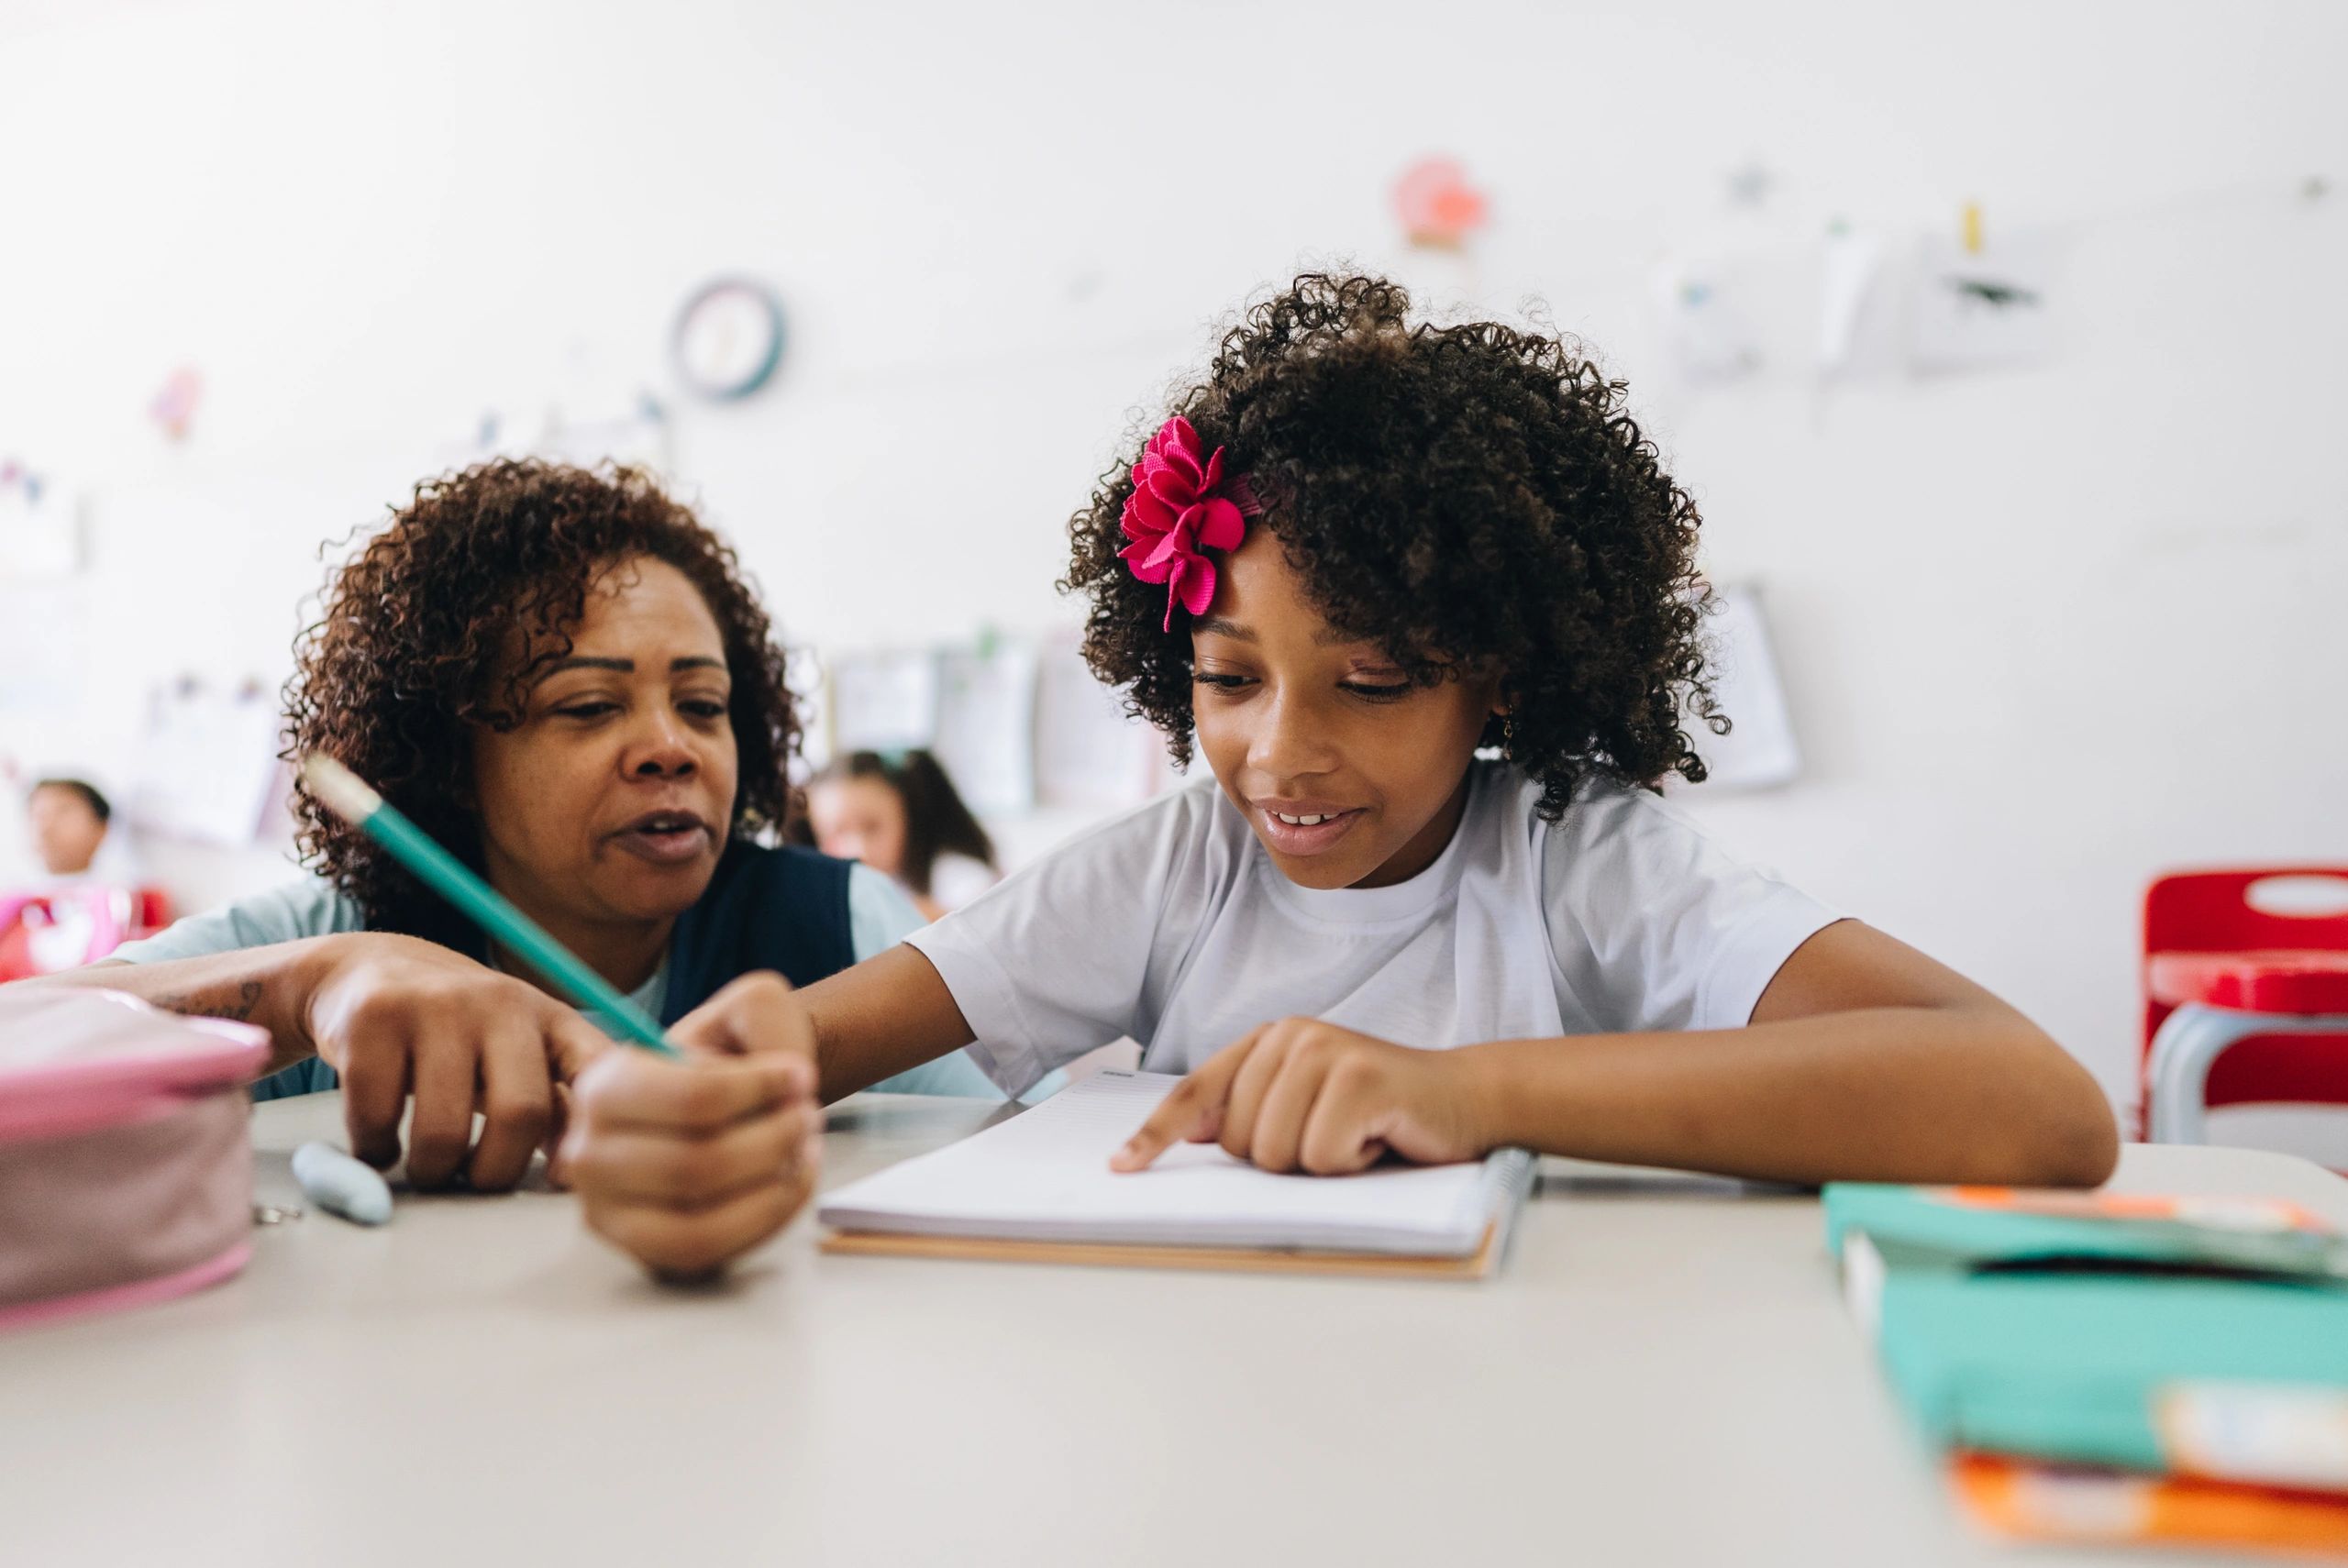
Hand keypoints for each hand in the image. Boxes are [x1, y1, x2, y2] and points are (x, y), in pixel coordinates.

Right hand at [299, 933, 610, 1191]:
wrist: (365, 966)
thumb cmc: (454, 1031)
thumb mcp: (516, 1050)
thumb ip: (553, 1101)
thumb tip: (574, 1170)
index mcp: (549, 1017)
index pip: (599, 1068)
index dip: (592, 1130)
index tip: (566, 1177)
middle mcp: (501, 1002)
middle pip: (520, 1113)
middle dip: (495, 1171)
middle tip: (472, 1180)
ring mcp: (437, 1004)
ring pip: (443, 1131)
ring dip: (431, 1169)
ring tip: (426, 1163)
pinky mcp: (374, 1016)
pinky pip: (376, 1118)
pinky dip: (374, 1148)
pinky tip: (379, 1138)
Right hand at [562, 973, 822, 1280]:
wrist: (728, 1099)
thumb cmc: (734, 1053)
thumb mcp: (750, 1006)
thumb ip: (767, 1020)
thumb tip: (789, 1082)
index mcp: (604, 1085)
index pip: (692, 1099)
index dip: (760, 1090)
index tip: (801, 1076)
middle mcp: (590, 1154)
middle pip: (697, 1166)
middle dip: (773, 1141)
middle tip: (807, 1116)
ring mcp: (610, 1212)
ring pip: (700, 1223)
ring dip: (772, 1188)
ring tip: (803, 1149)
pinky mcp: (643, 1249)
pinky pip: (707, 1254)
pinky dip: (764, 1221)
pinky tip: (790, 1182)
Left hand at [1111, 1019, 1493, 1175]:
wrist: (1465, 1100)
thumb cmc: (1382, 1115)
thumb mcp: (1308, 1107)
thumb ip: (1253, 1110)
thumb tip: (1193, 1131)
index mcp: (1270, 1041)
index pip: (1197, 1092)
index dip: (1157, 1134)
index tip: (1123, 1168)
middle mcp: (1292, 1036)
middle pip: (1241, 1141)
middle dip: (1284, 1160)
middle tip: (1333, 1138)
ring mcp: (1326, 1052)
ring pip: (1277, 1154)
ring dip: (1321, 1165)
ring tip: (1357, 1137)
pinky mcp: (1360, 1078)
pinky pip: (1321, 1156)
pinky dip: (1351, 1164)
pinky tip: (1378, 1139)